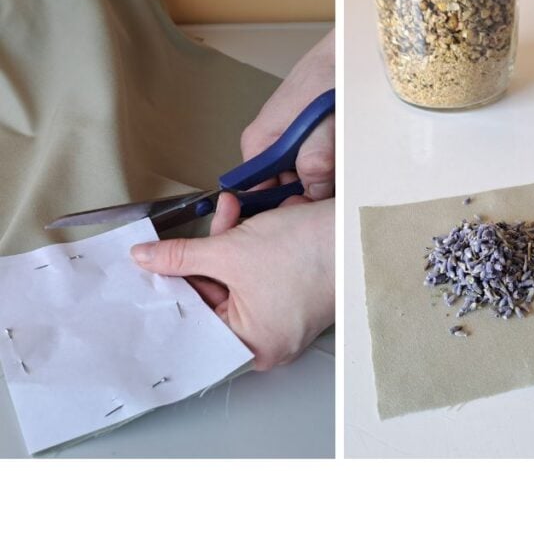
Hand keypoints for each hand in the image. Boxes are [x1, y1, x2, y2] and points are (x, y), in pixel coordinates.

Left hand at [130, 193, 334, 369]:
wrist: (359, 233)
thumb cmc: (310, 254)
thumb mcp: (231, 250)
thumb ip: (180, 256)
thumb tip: (147, 258)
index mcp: (251, 346)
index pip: (196, 320)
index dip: (173, 287)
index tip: (154, 265)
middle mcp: (269, 340)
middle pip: (217, 297)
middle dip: (209, 255)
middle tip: (206, 228)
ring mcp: (286, 318)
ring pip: (239, 280)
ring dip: (232, 243)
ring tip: (236, 214)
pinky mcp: (298, 295)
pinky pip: (261, 275)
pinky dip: (254, 248)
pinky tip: (255, 222)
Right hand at [243, 29, 335, 198]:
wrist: (344, 53)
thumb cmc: (328, 77)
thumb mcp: (323, 121)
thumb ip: (316, 156)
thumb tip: (312, 188)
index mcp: (258, 145)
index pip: (256, 195)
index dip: (283, 208)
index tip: (310, 212)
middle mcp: (267, 147)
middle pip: (283, 190)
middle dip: (309, 195)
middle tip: (335, 192)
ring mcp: (287, 143)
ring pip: (302, 178)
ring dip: (324, 181)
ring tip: (344, 171)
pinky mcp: (306, 139)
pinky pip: (314, 164)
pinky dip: (331, 167)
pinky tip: (346, 160)